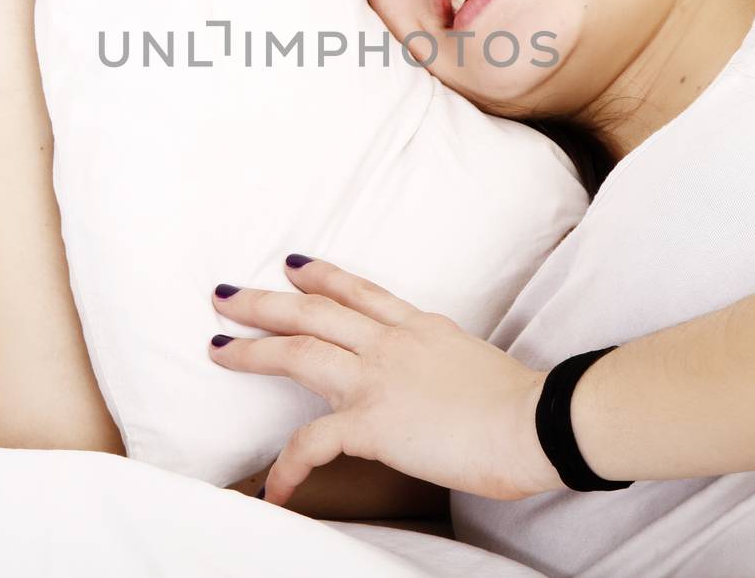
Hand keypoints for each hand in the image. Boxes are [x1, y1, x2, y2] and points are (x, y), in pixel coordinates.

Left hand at [207, 255, 566, 507]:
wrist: (537, 422)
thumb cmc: (524, 406)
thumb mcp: (478, 367)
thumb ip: (449, 367)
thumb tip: (445, 387)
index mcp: (420, 328)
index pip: (361, 293)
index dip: (323, 276)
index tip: (293, 265)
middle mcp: (392, 343)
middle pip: (313, 310)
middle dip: (264, 301)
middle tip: (225, 294)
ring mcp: (377, 378)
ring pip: (298, 351)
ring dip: (251, 349)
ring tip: (217, 348)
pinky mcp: (371, 422)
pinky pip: (312, 443)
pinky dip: (288, 467)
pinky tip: (274, 489)